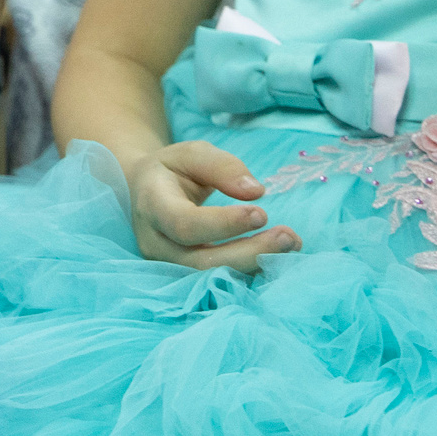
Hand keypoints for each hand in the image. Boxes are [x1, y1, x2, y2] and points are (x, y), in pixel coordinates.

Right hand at [124, 140, 298, 270]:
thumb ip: (221, 166)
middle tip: (288, 237)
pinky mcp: (184, 278)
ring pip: (212, 278)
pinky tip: (277, 257)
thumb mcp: (191, 154)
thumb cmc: (172, 170)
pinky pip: (218, 281)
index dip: (223, 224)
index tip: (261, 213)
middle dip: (248, 253)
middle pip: (201, 262)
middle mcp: (155, 242)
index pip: (184, 224)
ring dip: (255, 265)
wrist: (146, 192)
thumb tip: (255, 191)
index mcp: (152, 205)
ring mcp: (168, 266)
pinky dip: (251, 272)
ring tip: (291, 245)